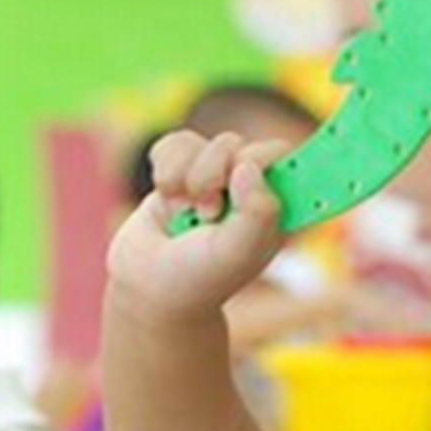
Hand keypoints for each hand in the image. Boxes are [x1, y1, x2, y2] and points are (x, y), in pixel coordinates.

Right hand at [107, 131, 287, 321]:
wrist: (149, 287)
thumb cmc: (199, 277)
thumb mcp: (236, 253)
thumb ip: (256, 212)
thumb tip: (248, 167)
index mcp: (272, 206)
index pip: (281, 157)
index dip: (261, 158)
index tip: (239, 174)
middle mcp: (247, 187)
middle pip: (236, 146)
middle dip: (212, 174)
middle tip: (207, 211)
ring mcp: (214, 175)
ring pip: (202, 144)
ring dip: (186, 179)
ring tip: (185, 213)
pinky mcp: (182, 167)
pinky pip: (174, 143)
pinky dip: (165, 172)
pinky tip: (169, 200)